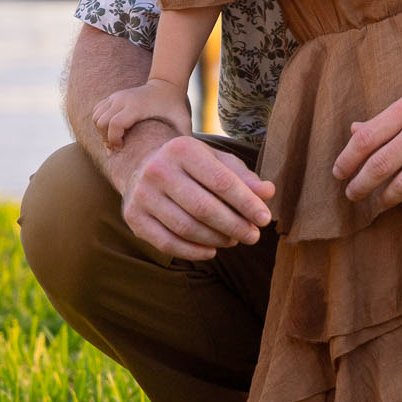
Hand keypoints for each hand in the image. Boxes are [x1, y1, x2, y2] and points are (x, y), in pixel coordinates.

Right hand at [93, 79, 193, 149]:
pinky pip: (97, 111)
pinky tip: (112, 131)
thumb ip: (184, 137)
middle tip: (117, 149)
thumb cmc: (175, 106)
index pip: (114, 124)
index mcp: (137, 106)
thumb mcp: (183, 120)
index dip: (114, 140)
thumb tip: (185, 157)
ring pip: (96, 117)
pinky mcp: (113, 97)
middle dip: (106, 139)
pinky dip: (100, 123)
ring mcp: (116, 97)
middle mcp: (123, 99)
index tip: (122, 149)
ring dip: (101, 132)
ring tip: (114, 141)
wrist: (167, 85)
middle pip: (102, 122)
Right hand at [119, 133, 274, 261]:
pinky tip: (211, 250)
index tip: (265, 219)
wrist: (143, 165)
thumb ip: (244, 177)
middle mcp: (158, 170)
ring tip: (233, 240)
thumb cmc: (193, 166)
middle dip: (234, 226)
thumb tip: (268, 192)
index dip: (247, 203)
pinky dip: (193, 251)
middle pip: (204, 208)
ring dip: (216, 239)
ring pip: (186, 228)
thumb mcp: (218, 162)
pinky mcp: (133, 218)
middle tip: (253, 236)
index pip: (222, 182)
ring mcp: (142, 195)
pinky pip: (167, 243)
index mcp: (183, 150)